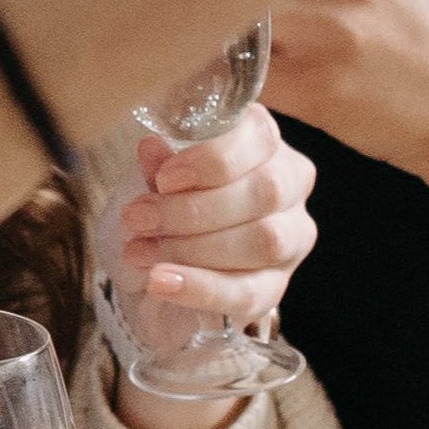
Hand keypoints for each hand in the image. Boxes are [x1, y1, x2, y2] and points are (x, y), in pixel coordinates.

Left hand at [101, 105, 316, 330]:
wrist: (169, 257)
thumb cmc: (172, 198)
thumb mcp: (163, 175)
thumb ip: (163, 164)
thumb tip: (152, 148)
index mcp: (265, 143)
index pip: (260, 136)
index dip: (212, 159)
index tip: (164, 179)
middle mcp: (290, 186)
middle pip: (264, 192)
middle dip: (192, 209)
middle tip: (137, 218)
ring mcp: (291, 239)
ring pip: (263, 242)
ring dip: (192, 248)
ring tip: (138, 251)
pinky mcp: (276, 286)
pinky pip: (248, 292)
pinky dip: (200, 288)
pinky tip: (159, 282)